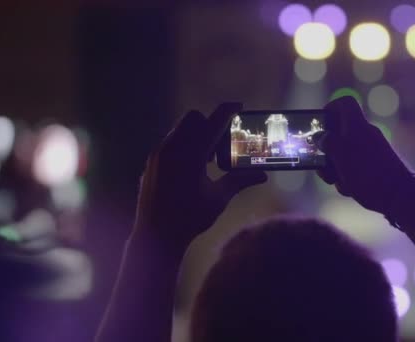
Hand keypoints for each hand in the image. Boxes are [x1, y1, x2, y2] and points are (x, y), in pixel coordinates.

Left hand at [133, 103, 266, 249]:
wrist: (156, 236)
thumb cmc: (190, 218)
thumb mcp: (219, 198)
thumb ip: (240, 181)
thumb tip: (263, 176)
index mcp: (191, 154)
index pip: (214, 122)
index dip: (228, 111)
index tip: (239, 106)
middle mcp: (172, 148)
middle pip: (193, 118)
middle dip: (209, 123)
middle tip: (222, 143)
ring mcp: (158, 154)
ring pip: (180, 129)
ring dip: (196, 135)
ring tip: (208, 159)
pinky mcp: (151, 162)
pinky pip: (170, 142)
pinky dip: (184, 146)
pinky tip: (192, 168)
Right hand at [317, 96, 411, 214]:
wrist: (400, 196)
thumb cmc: (367, 172)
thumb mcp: (340, 155)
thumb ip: (327, 142)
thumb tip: (319, 136)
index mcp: (357, 125)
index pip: (344, 103)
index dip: (329, 109)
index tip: (319, 125)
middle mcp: (365, 135)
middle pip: (339, 134)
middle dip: (327, 152)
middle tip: (322, 165)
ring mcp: (371, 151)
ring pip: (344, 154)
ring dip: (335, 169)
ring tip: (338, 182)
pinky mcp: (375, 167)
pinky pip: (355, 168)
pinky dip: (348, 178)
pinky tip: (351, 189)